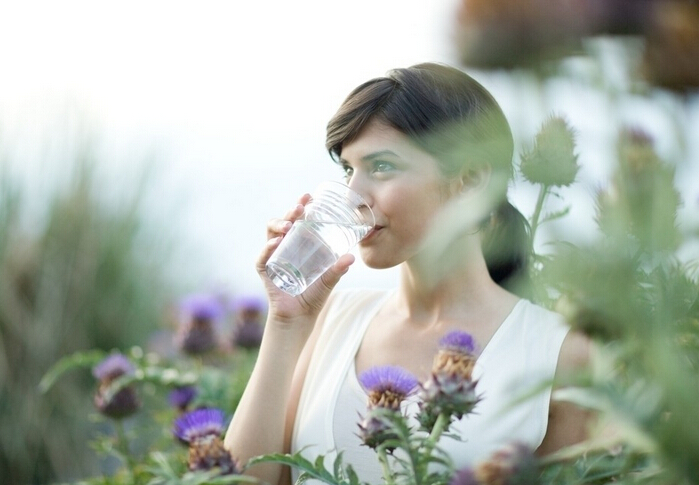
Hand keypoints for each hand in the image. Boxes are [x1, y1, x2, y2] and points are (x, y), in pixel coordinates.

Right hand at [256, 193, 353, 322]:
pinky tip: (275, 243)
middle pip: (283, 222)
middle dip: (290, 211)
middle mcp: (283, 246)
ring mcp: (272, 257)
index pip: (297, 220)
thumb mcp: (329, 280)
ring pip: (270, 234)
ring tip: (290, 224)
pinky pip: (262, 257)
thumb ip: (338, 270)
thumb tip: (351, 257)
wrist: (299, 318)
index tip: (309, 196)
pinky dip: (267, 249)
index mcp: (298, 244)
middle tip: (300, 206)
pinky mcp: (265, 271)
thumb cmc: (313, 295)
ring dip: (279, 225)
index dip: (301, 207)